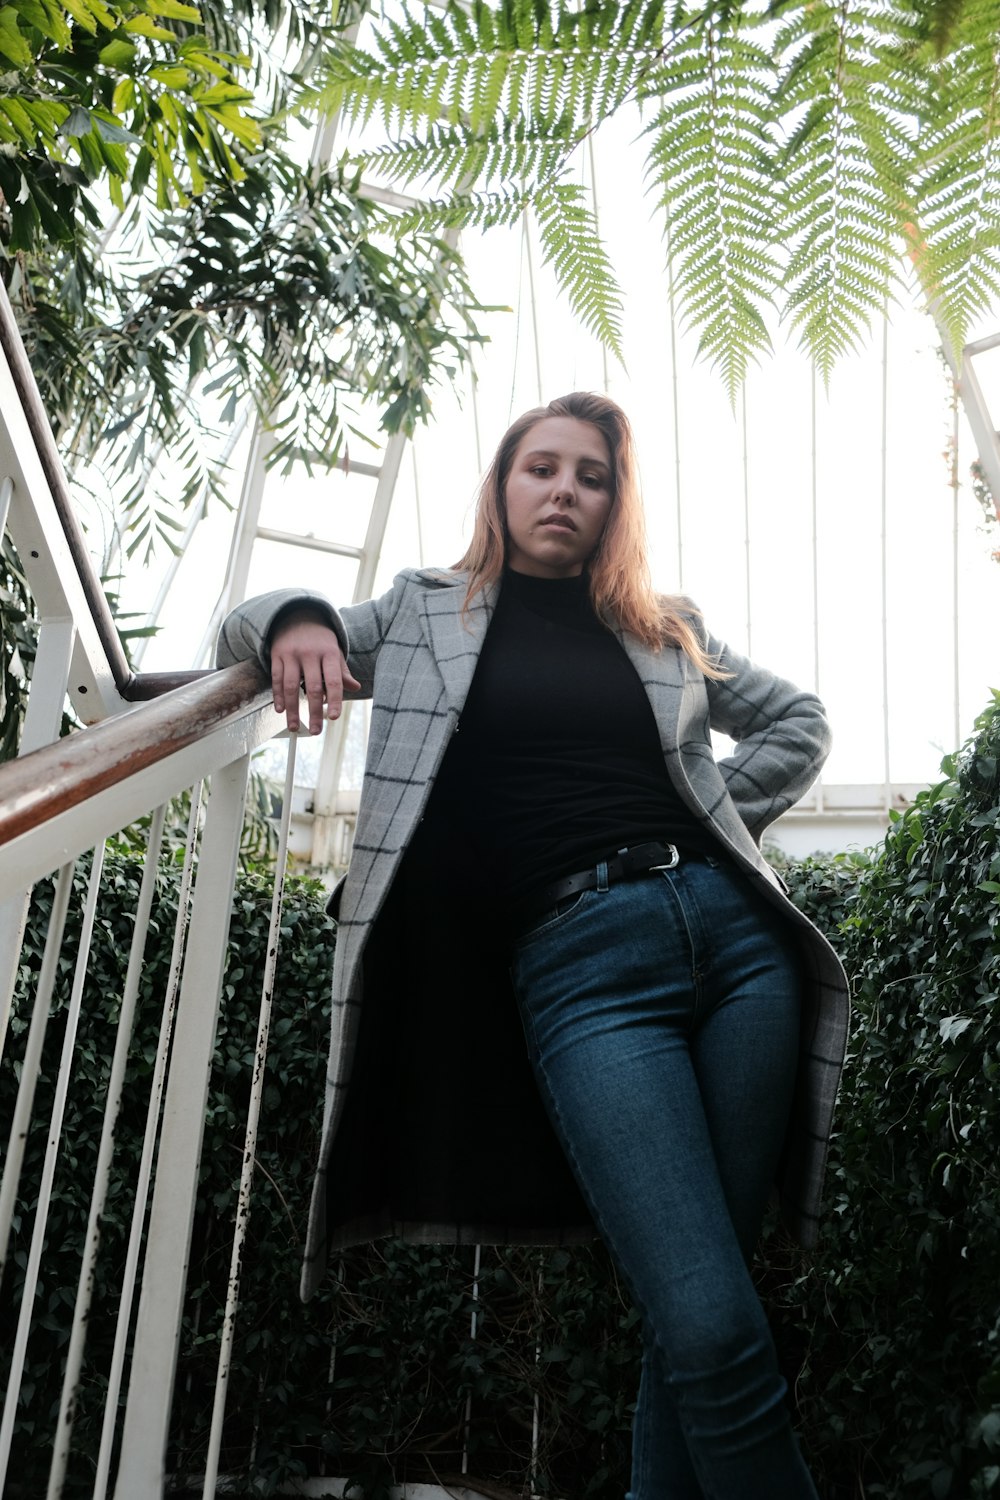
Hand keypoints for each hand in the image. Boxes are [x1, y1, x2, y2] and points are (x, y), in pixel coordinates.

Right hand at [269, 612, 360, 734]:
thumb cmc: (320, 640)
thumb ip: (342, 671)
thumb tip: (355, 687)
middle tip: (315, 731)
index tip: (333, 717)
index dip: (334, 700)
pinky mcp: (277, 655)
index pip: (333, 680)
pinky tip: (280, 710)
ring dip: (292, 710)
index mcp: (329, 653)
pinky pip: (277, 679)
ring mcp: (292, 654)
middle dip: (313, 712)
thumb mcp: (334, 652)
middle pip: (312, 687)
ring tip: (294, 728)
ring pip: (291, 686)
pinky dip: (278, 696)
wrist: (297, 615)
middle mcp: (310, 653)